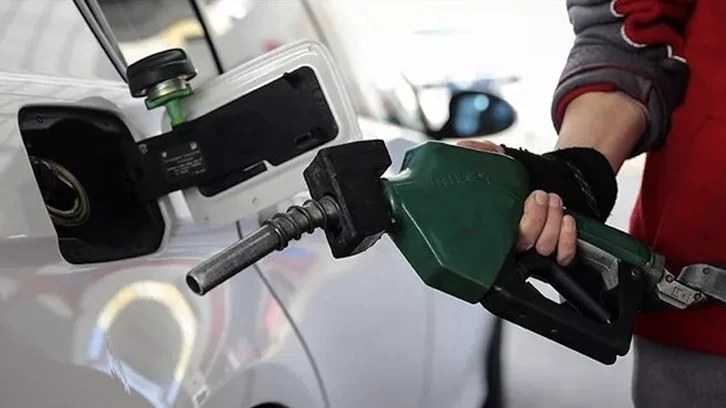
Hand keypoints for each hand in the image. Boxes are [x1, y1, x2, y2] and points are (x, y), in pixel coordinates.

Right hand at [457, 140, 577, 265]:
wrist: (556, 180)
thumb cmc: (530, 177)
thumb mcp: (507, 163)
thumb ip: (487, 155)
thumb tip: (465, 148)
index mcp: (500, 228)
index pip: (499, 244)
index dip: (514, 227)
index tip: (526, 198)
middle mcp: (517, 242)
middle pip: (525, 244)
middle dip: (537, 217)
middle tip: (540, 195)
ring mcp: (537, 248)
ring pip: (545, 248)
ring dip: (553, 221)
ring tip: (553, 200)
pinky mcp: (558, 251)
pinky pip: (563, 256)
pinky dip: (567, 238)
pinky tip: (567, 220)